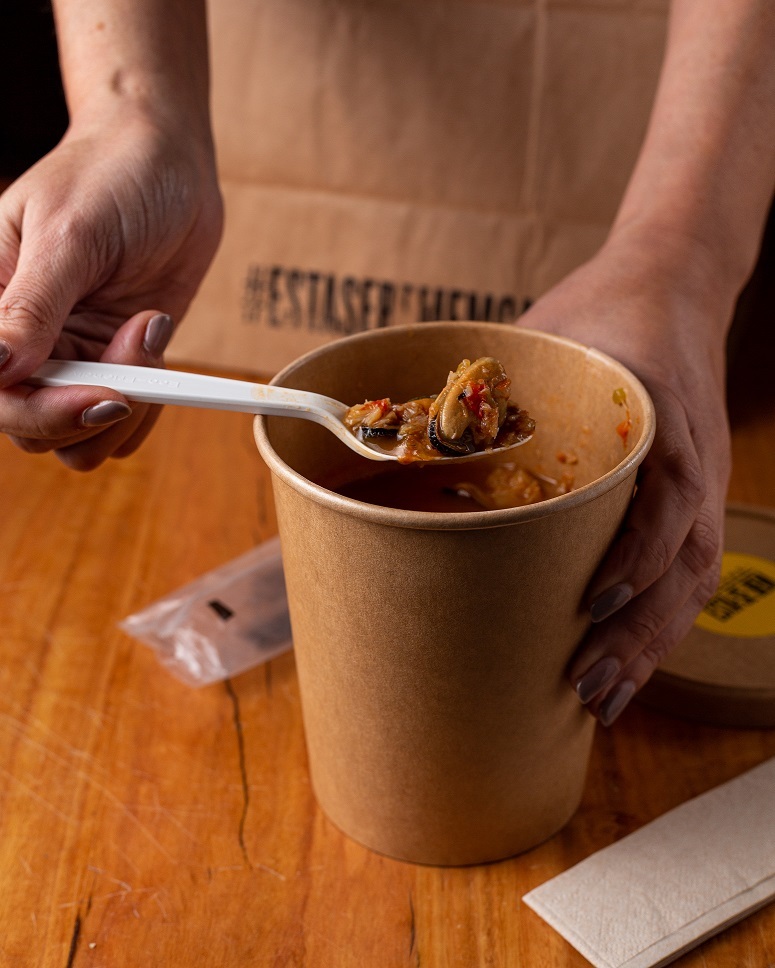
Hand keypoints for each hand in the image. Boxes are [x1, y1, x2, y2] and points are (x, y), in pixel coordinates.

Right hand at [0, 112, 222, 469]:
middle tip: (138, 346)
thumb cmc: (107, 175)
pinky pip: (127, 421)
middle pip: (36, 428)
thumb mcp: (67, 235)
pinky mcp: (117, 361)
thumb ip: (31, 308)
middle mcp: (26, 344)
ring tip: (148, 330)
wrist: (168, 159)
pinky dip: (152, 399)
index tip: (102, 394)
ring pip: (83, 436)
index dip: (40, 411)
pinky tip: (156, 336)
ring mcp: (73, 358)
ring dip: (129, 403)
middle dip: (93, 406)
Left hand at [520, 226, 732, 724]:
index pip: (668, 493)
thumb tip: (398, 438)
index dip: (636, 552)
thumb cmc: (598, 316)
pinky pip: (689, 568)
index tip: (592, 599)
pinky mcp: (695, 498)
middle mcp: (691, 456)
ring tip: (602, 701)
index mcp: (655, 411)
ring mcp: (701, 481)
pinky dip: (661, 623)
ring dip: (651, 645)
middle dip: (637, 631)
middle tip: (582, 685)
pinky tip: (628, 663)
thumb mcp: (545, 337)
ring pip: (692, 578)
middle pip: (684, 559)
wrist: (670, 286)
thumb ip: (492, 390)